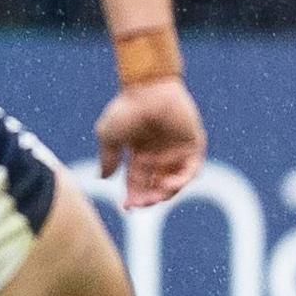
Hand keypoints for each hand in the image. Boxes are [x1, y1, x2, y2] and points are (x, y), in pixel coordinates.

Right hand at [95, 77, 205, 210]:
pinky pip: (190, 170)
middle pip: (155, 185)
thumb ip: (108, 158)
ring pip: (174, 182)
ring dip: (164, 193)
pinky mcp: (193, 144)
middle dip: (148, 198)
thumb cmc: (126, 109)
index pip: (137, 181)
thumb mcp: (109, 136)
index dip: (133, 195)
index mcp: (140, 152)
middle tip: (141, 204)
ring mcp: (177, 150)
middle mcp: (159, 154)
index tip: (127, 207)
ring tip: (154, 197)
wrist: (148, 88)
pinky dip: (180, 181)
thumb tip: (102, 178)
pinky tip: (167, 185)